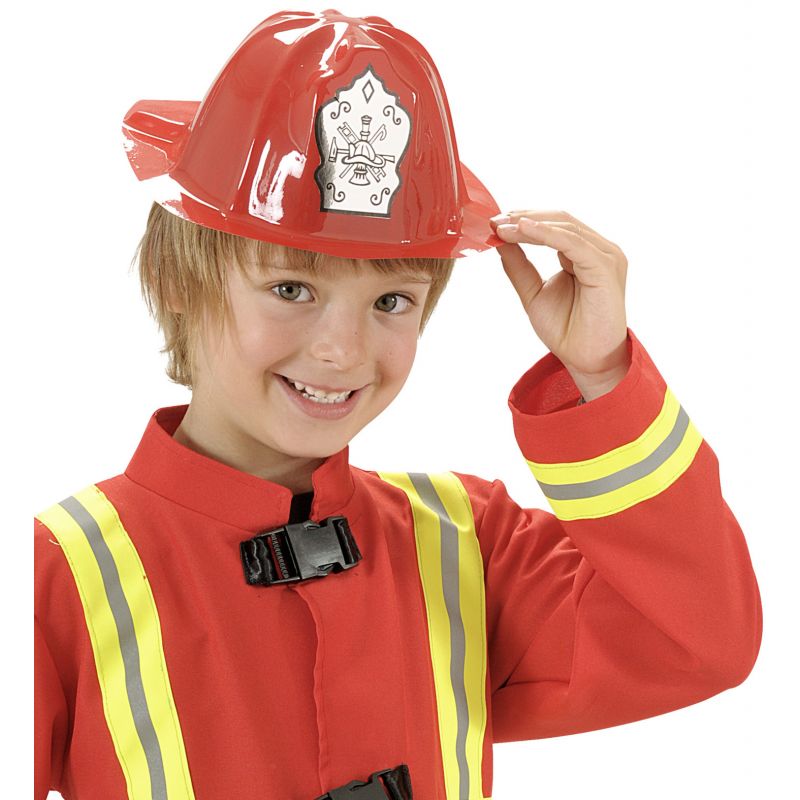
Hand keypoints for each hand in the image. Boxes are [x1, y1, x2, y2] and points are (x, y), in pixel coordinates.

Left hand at [491, 209, 630, 400]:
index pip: (554, 226)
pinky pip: (573, 243)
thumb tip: (500, 241)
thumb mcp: (533, 293)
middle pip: (560, 220)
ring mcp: (606, 256)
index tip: (492, 223)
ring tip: (503, 226)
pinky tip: (523, 229)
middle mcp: (599, 250)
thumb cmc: (567, 330)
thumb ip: (519, 266)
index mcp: (584, 254)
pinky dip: (546, 234)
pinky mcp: (605, 267)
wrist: (586, 360)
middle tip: (494, 221)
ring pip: (565, 227)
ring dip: (531, 224)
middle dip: (524, 218)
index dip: (523, 221)